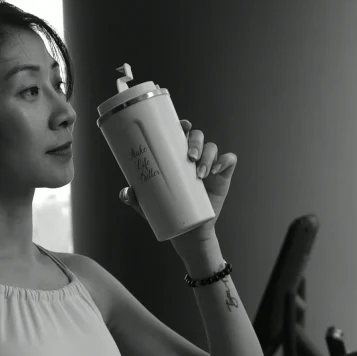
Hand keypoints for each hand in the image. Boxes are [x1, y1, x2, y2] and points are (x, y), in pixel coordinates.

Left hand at [119, 119, 237, 238]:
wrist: (188, 230)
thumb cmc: (168, 210)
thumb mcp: (148, 204)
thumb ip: (134, 198)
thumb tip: (126, 192)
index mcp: (176, 156)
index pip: (181, 133)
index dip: (183, 125)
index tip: (182, 126)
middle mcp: (194, 157)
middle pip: (198, 136)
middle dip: (195, 142)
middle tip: (189, 158)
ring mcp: (210, 165)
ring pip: (213, 147)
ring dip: (208, 155)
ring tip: (199, 173)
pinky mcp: (223, 177)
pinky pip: (230, 161)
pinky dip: (225, 161)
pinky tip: (216, 171)